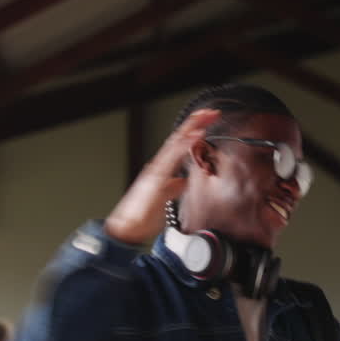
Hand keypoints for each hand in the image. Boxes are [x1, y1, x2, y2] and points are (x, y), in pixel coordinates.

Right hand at [103, 108, 219, 243]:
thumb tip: (185, 181)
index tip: (207, 122)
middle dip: (195, 123)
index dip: (193, 132)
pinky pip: (173, 156)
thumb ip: (176, 187)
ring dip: (192, 127)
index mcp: (161, 168)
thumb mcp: (167, 198)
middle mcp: (158, 164)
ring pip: (175, 142)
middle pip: (178, 138)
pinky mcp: (156, 177)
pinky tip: (196, 135)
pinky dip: (185, 143)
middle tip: (211, 112)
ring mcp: (156, 169)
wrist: (128, 228)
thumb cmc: (144, 216)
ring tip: (206, 116)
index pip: (179, 145)